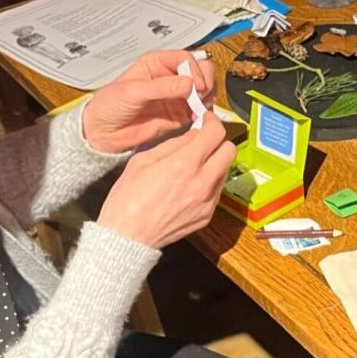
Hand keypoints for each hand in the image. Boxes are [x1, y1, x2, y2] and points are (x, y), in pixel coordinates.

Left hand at [82, 50, 215, 153]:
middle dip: (204, 81)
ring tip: (199, 106)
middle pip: (200, 71)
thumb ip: (161, 87)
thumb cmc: (108, 106)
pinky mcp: (179, 114)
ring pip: (204, 89)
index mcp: (156, 64)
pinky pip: (199, 109)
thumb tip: (188, 83)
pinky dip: (203, 112)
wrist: (102, 133)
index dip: (195, 70)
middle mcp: (169, 78)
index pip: (185, 58)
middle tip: (200, 95)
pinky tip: (197, 116)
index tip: (196, 85)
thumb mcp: (132, 92)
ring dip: (206, 97)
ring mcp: (176, 96)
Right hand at [97, 114, 235, 247]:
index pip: (215, 133)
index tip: (207, 121)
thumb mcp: (143, 160)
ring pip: (225, 170)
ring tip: (195, 164)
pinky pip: (217, 190)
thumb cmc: (128, 198)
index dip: (213, 122)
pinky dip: (209, 181)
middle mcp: (202, 182)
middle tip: (205, 140)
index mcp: (184, 164)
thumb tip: (194, 133)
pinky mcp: (207, 215)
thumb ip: (174, 144)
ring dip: (215, 161)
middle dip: (219, 140)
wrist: (127, 237)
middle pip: (230, 150)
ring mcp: (208, 201)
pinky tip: (191, 184)